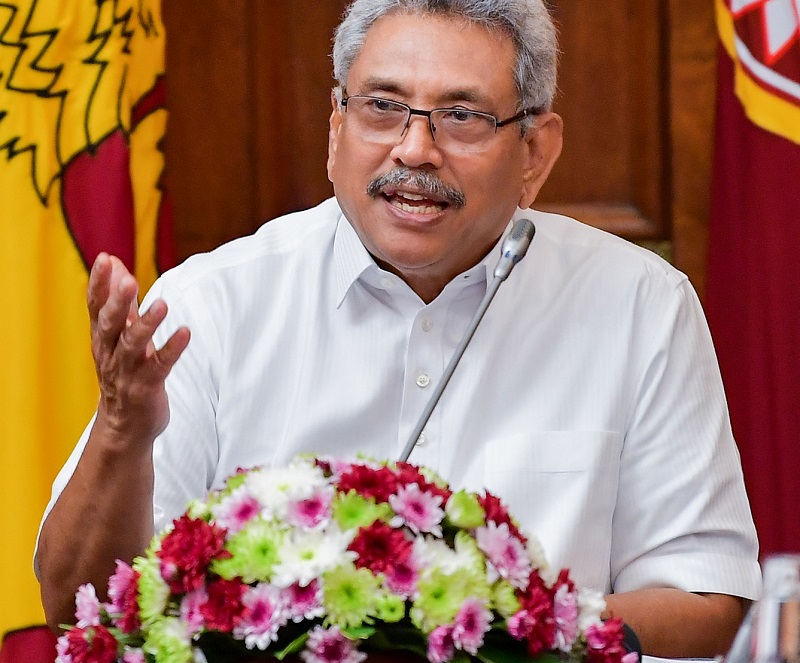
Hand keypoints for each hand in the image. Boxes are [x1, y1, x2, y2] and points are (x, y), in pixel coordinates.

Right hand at [87, 253, 190, 446]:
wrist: (125, 426)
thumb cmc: (124, 373)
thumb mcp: (119, 335)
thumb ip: (121, 300)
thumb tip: (114, 263)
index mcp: (102, 338)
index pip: (96, 307)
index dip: (99, 283)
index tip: (105, 259)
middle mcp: (110, 353)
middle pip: (110, 324)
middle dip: (118, 302)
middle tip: (129, 280)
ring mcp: (127, 372)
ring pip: (132, 346)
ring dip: (147, 325)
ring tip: (163, 305)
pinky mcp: (146, 388)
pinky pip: (159, 367)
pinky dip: (172, 350)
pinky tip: (185, 332)